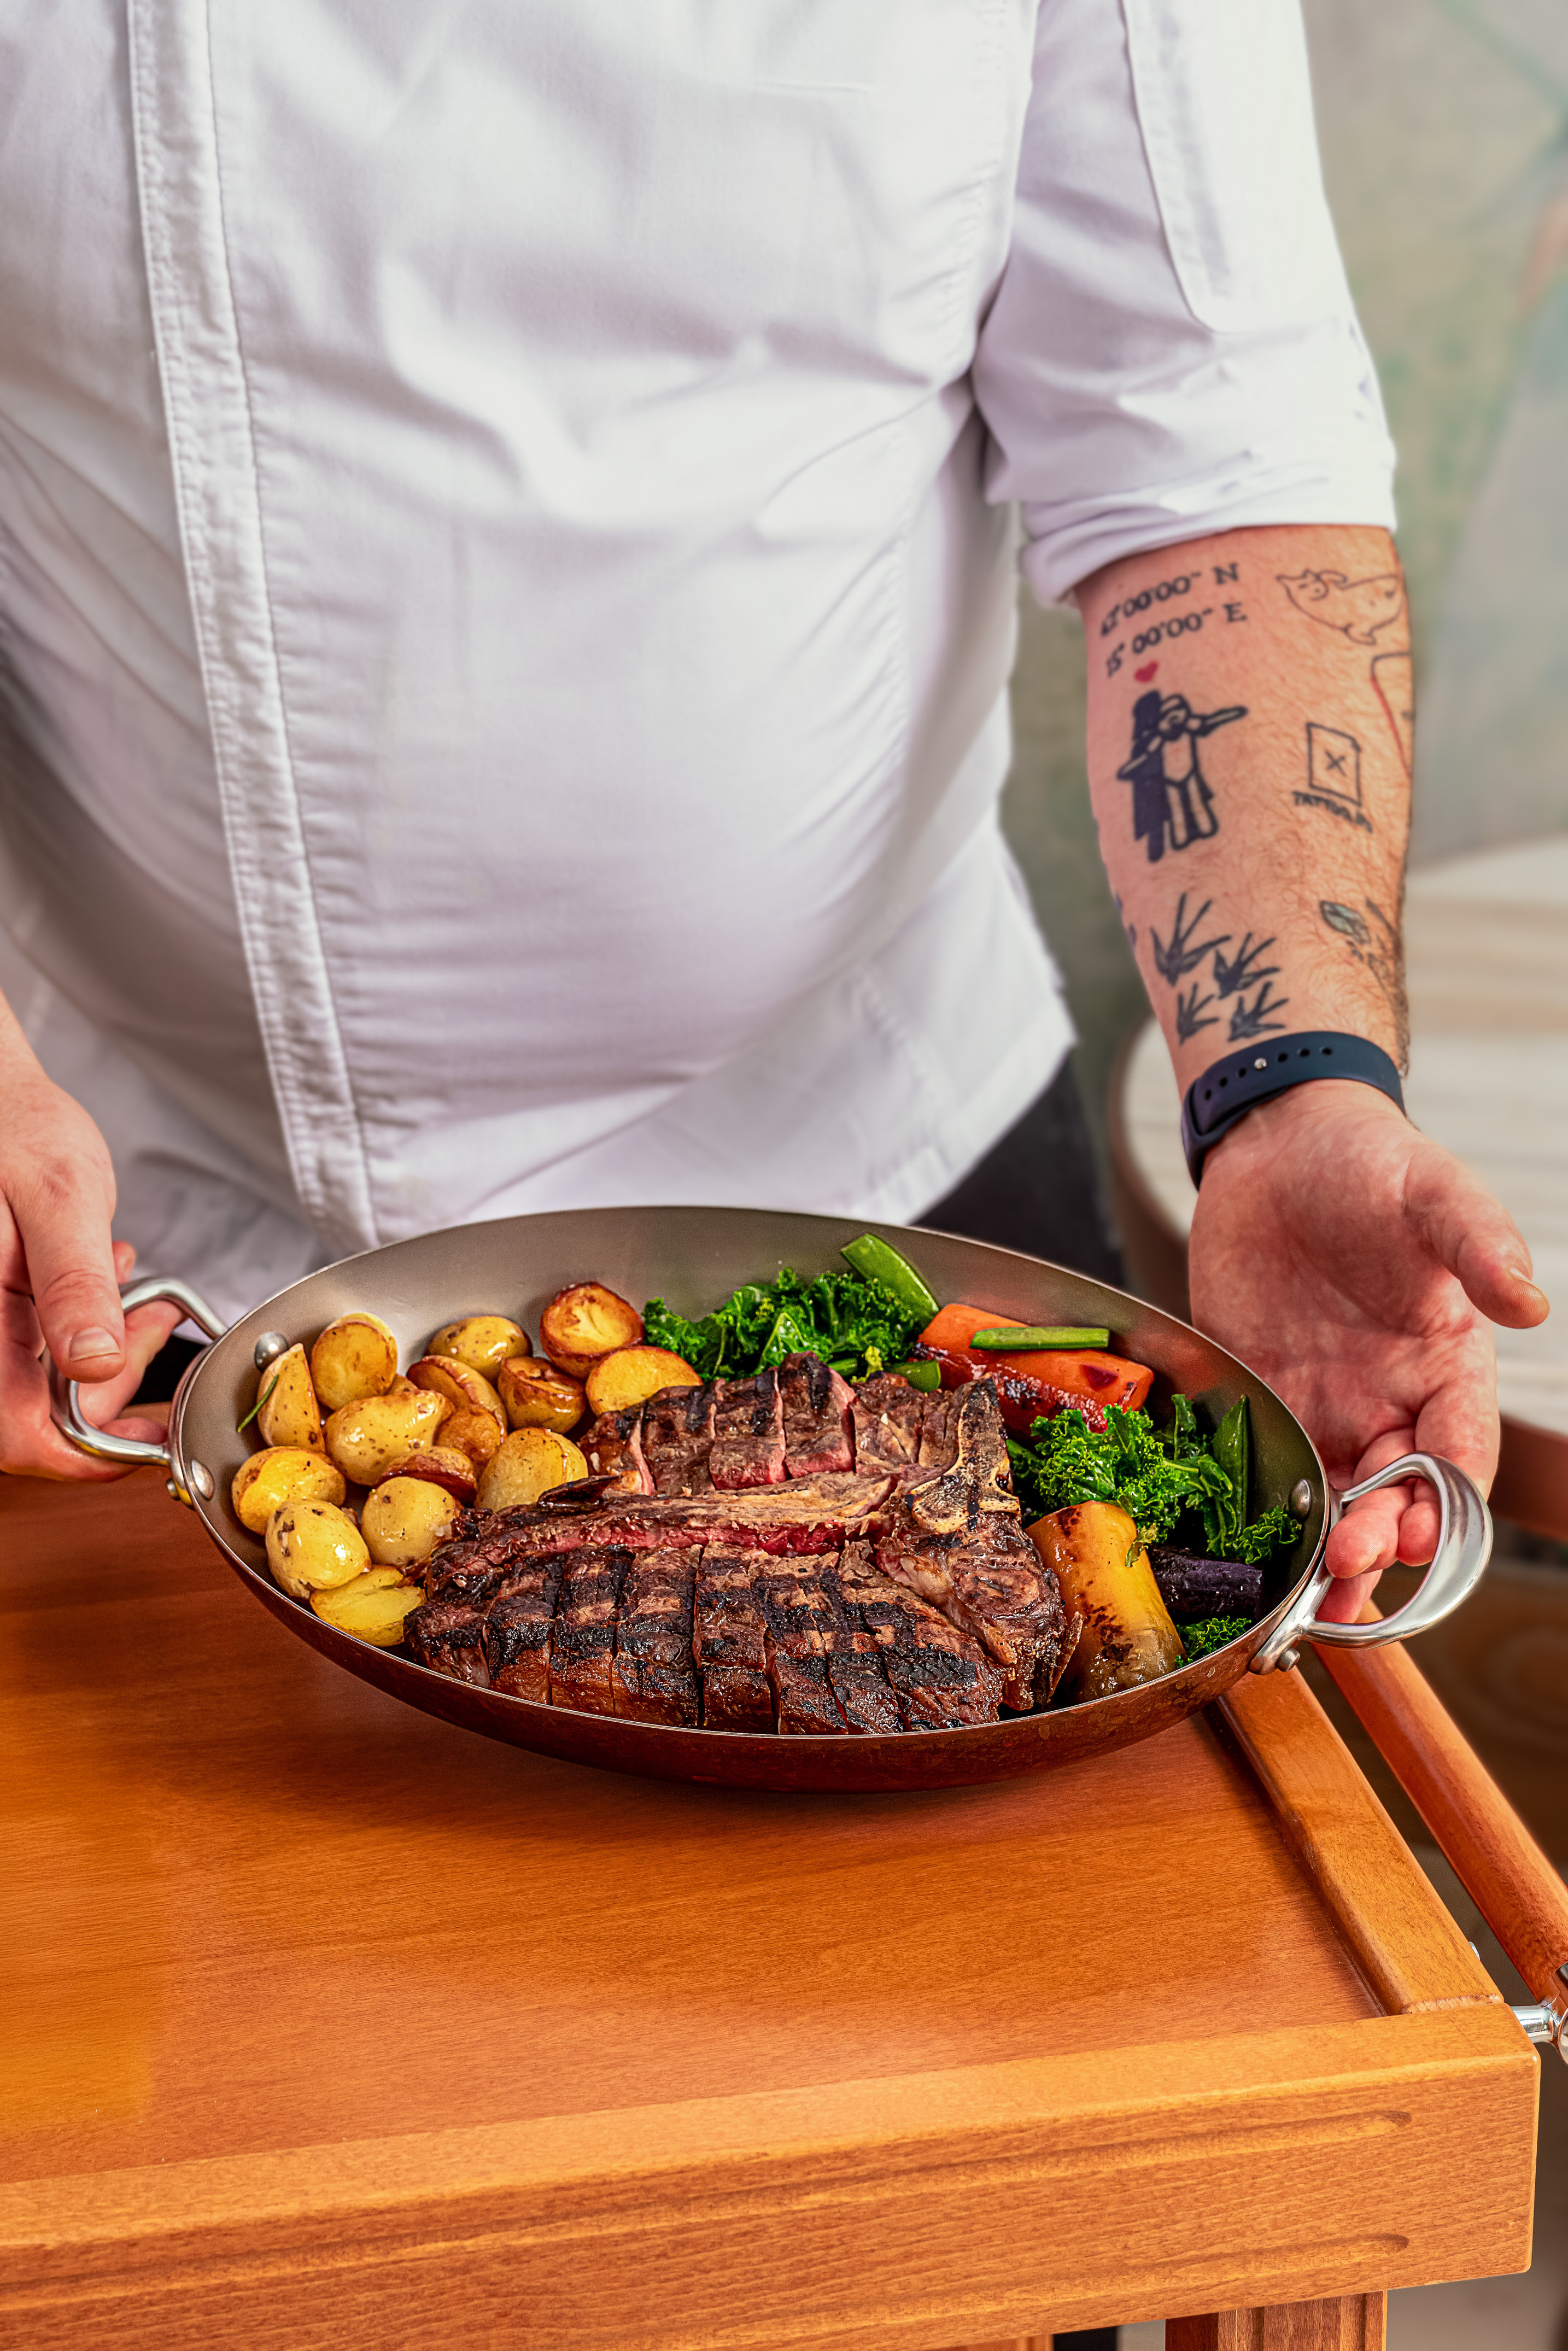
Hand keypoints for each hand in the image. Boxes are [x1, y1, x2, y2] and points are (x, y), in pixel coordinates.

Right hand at [1, 1024, 183, 1478]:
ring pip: (40, 1390)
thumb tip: (94, 1363)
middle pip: (31, 1420)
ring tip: (139, 1299)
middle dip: (108, 1392)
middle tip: (155, 1334)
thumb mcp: (59, 1195)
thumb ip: (74, 1282)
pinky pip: (36, 1354)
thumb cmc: (10, 1123)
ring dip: (103, 1361)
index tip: (146, 1442)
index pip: (11, 1433)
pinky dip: (85, 1333)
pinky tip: (109, 1283)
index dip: (81, 1455)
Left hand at [1187, 1081, 1548, 1621]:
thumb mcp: (1433, 1193)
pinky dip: (1266, 1514)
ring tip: (1307, 1598)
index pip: (1458, 1457)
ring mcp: (1322, 1402)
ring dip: (1325, 1554)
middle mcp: (1388, 1399)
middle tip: (1347, 1566)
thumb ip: (1479, 1244)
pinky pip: (1267, 1465)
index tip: (1414, 1535)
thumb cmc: (1369, 1163)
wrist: (1278, 1142)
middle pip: (1394, 1497)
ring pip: (1333, 1502)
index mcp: (1444, 1365)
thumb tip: (1526, 1299)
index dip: (1441, 1506)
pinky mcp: (1259, 1393)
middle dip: (1377, 1542)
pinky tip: (1249, 1550)